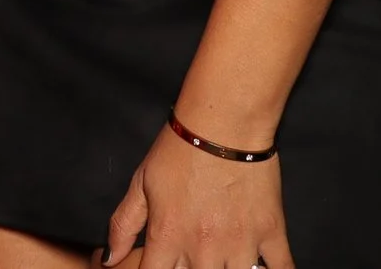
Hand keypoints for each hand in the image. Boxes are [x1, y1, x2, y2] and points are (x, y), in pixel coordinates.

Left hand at [102, 126, 289, 268]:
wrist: (223, 125)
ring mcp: (240, 244)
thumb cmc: (178, 150)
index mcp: (169, 236)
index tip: (162, 264)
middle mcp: (203, 247)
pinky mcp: (271, 234)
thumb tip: (109, 258)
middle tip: (193, 255)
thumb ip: (124, 225)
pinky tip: (263, 267)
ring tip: (221, 258)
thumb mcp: (141, 184)